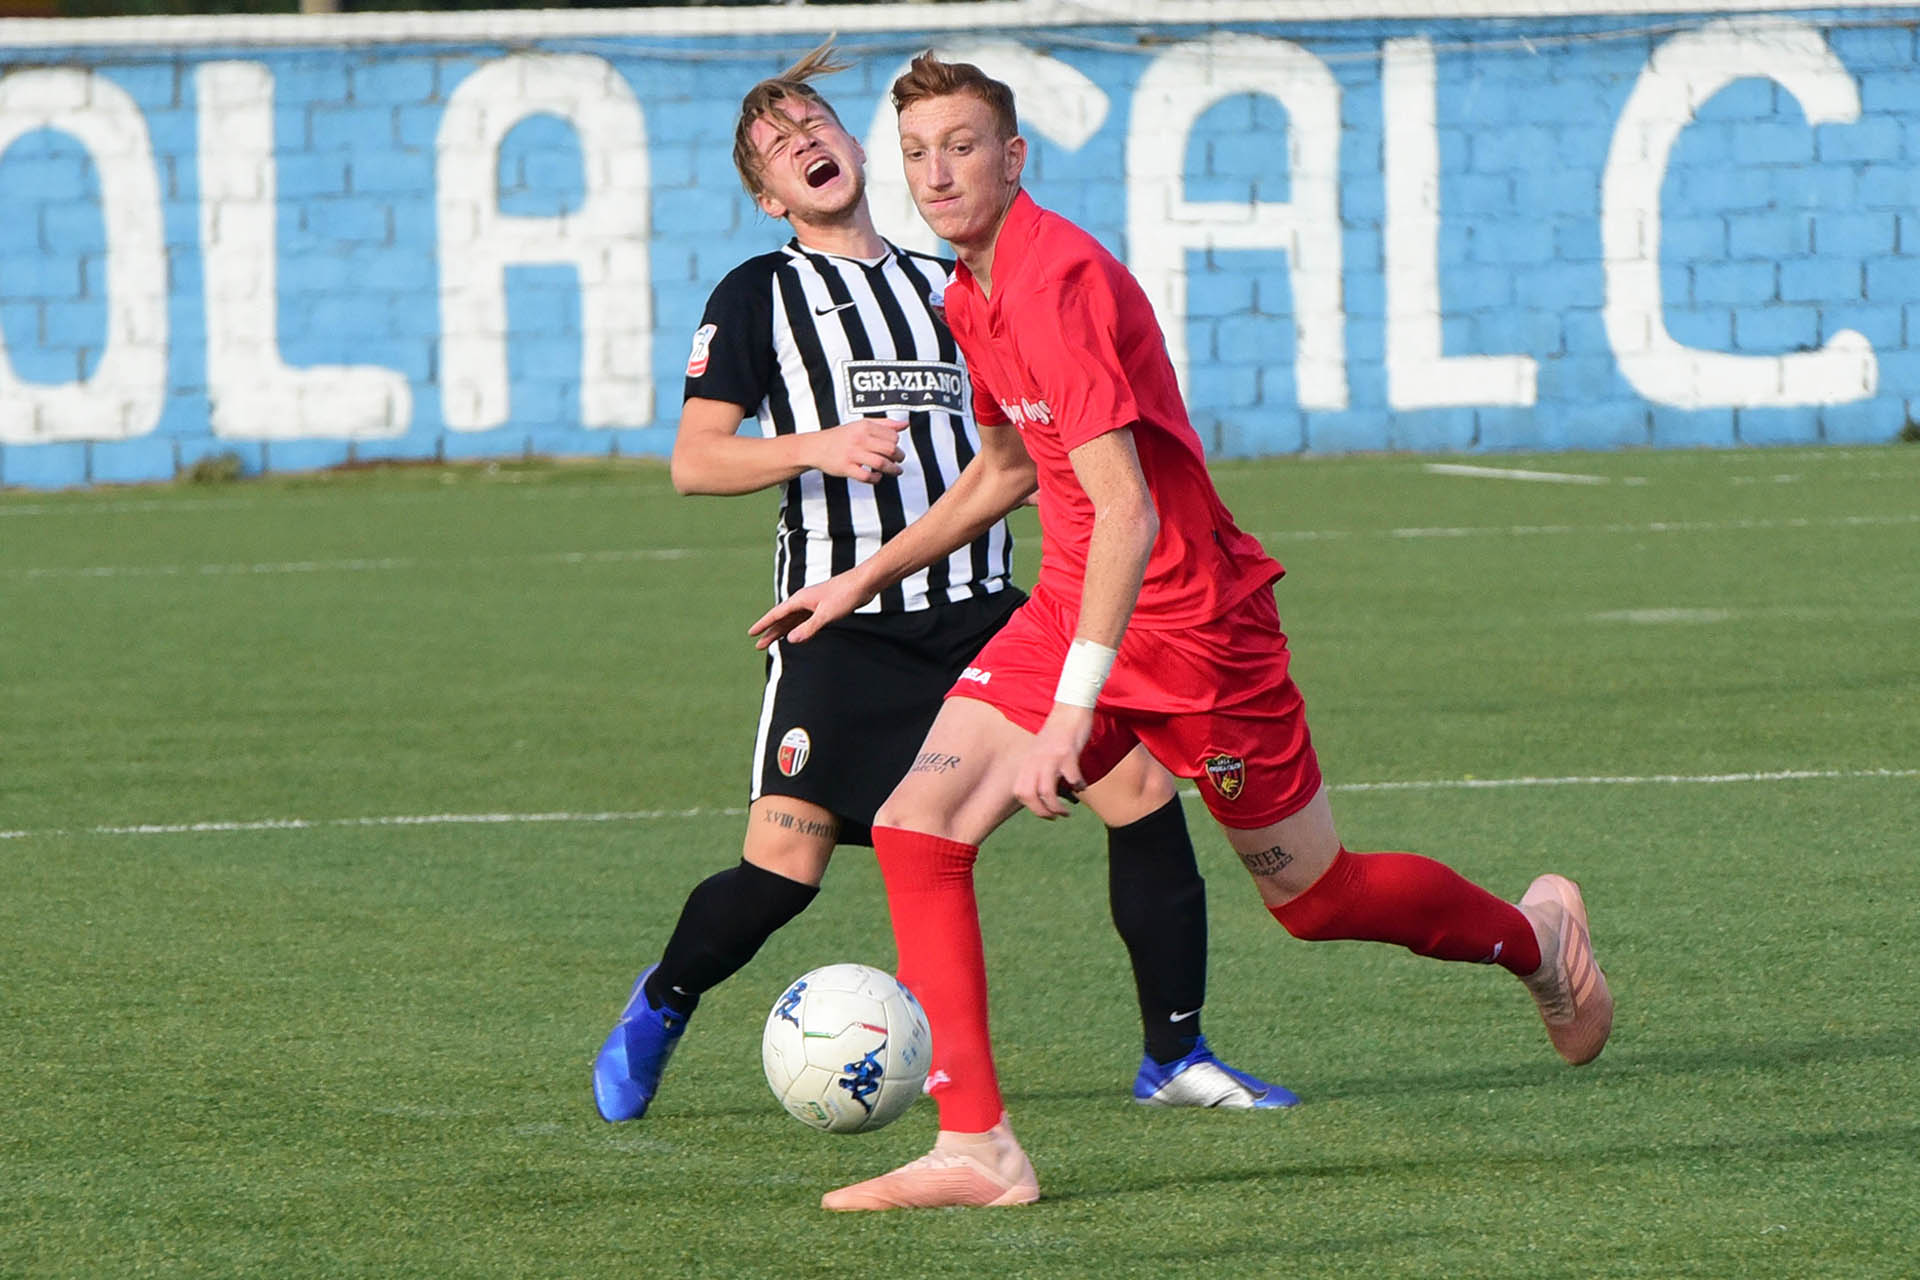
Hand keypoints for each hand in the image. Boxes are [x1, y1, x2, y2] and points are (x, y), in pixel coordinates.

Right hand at [749, 570, 873, 648]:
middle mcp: (803, 601)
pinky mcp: (822, 607)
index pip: (776, 614)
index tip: (752, 633)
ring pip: (793, 620)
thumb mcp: (826, 615)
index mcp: (800, 600)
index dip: (763, 625)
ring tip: (772, 642)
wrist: (863, 583)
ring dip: (782, 631)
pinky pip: (804, 620)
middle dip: (770, 632)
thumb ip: (809, 628)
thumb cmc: (845, 595)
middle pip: (782, 619)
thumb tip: (790, 640)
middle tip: (759, 646)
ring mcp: (812, 604)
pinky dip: (797, 629)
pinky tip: (795, 636)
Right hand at [814, 419, 906, 483]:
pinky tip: (877, 476)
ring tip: (895, 471)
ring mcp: (852, 454)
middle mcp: (859, 439)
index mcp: (865, 426)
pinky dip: (876, 479)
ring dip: (892, 470)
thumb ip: (884, 424)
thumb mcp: (861, 424)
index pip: (892, 436)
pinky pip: (867, 476)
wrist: (816, 447)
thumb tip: (905, 424)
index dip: (897, 444)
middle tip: (899, 460)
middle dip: (899, 457)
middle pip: (890, 449)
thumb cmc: (841, 436)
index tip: (895, 448)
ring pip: (881, 464)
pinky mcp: (846, 468)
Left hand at [1012, 703, 1095, 818]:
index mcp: (1028, 762)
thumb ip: (1040, 769)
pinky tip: (1082, 785)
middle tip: (1055, 816)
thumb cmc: (1058, 733)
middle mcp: (1035, 761)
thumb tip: (1050, 794)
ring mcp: (1050, 757)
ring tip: (1067, 812)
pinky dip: (1078, 787)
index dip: (1031, 807)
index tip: (1045, 812)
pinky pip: (1072, 778)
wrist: (1070, 708)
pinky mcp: (1067, 753)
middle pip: (1029, 795)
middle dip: (1042, 812)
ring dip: (1057, 807)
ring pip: (1046, 792)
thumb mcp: (1042, 751)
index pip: (1019, 792)